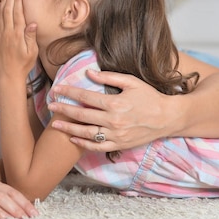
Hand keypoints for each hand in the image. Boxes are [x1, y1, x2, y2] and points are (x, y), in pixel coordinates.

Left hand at [0, 0, 37, 78]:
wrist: (9, 75)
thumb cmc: (23, 64)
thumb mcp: (32, 52)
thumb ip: (31, 37)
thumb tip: (33, 23)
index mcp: (17, 35)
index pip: (18, 13)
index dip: (18, 1)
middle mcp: (7, 32)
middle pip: (8, 11)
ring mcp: (1, 34)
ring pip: (1, 14)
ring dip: (3, 2)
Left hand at [48, 69, 166, 150]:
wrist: (168, 118)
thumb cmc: (150, 97)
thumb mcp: (132, 82)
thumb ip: (109, 77)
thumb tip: (88, 72)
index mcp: (115, 103)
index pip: (85, 96)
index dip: (68, 92)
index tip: (56, 89)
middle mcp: (114, 120)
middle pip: (82, 115)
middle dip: (63, 109)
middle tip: (50, 105)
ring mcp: (116, 134)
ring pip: (86, 133)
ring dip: (68, 128)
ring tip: (55, 124)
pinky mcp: (120, 145)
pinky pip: (98, 146)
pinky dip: (83, 144)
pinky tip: (73, 138)